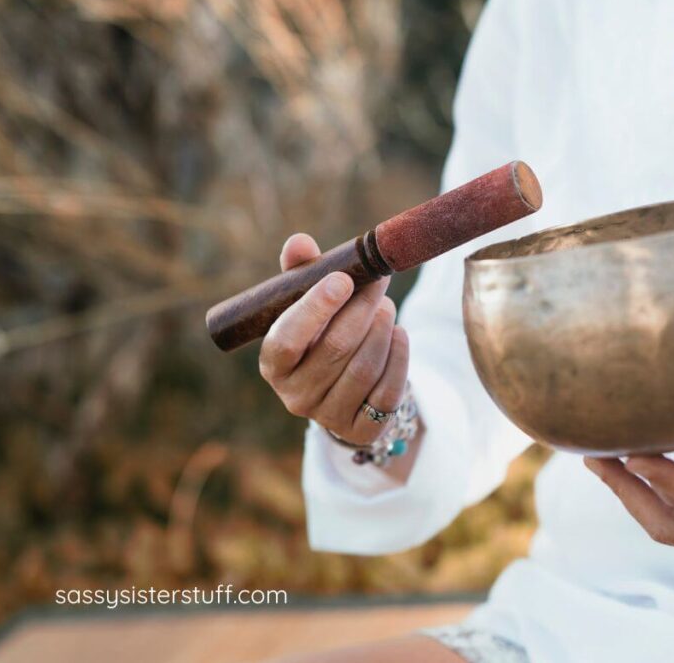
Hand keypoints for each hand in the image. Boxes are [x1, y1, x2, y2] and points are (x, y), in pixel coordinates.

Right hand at [259, 234, 408, 445]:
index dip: (314, 309)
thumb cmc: (320, 336)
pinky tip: (399, 334)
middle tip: (379, 282)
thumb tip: (299, 243)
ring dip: (381, 330)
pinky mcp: (362, 430)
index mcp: (274, 364)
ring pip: (364, 368)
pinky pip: (387, 391)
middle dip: (361, 309)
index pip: (287, 339)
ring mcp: (329, 416)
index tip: (342, 279)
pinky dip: (399, 357)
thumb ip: (301, 274)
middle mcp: (295, 396)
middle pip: (335, 348)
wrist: (343, 391)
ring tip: (386, 307)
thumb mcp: (306, 306)